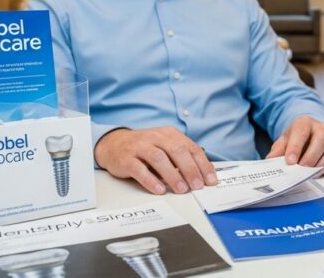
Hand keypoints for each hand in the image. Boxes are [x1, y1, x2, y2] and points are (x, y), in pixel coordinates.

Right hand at [95, 127, 217, 194]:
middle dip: (190, 169)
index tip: (210, 180)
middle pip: (177, 151)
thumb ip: (181, 158)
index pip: (191, 148)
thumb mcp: (164, 147)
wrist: (113, 144)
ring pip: (159, 158)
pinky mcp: (126, 159)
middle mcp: (155, 137)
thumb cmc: (144, 148)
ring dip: (172, 175)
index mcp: (169, 134)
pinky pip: (140, 169)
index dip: (203, 164)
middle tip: (198, 185)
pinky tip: (159, 190)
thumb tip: (202, 175)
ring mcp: (140, 147)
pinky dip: (151, 180)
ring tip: (181, 189)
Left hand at [266, 116, 323, 174]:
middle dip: (311, 156)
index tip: (290, 161)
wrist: (309, 137)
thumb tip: (270, 161)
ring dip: (323, 163)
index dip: (295, 146)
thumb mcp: (283, 142)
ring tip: (312, 174)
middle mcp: (322, 128)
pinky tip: (321, 173)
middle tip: (302, 169)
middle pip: (321, 138)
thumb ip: (277, 151)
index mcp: (305, 123)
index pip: (301, 131)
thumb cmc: (296, 141)